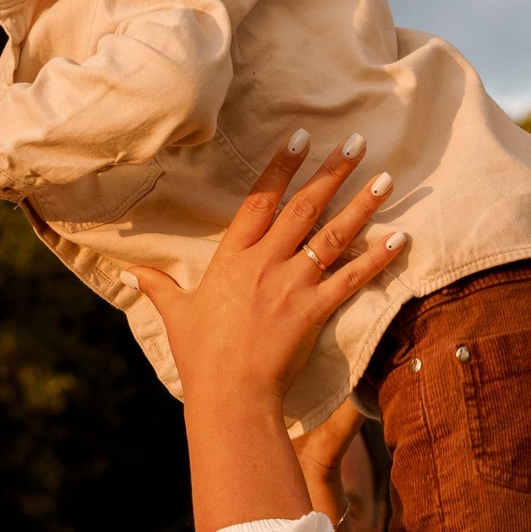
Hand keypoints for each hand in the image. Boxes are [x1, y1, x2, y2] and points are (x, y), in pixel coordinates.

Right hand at [127, 134, 406, 531]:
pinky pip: (352, 278)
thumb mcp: (175, 315)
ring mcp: (292, 285)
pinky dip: (378, 258)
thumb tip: (130, 271)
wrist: (229, 395)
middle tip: (357, 142)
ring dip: (362, 205)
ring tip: (386, 178)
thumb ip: (158, 287)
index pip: (259, 200)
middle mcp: (265, 263)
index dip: (282, 166)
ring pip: (333, 235)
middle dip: (332, 171)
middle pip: (304, 207)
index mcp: (233, 258)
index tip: (302, 137)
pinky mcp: (314, 310)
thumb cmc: (200, 357)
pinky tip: (400, 238)